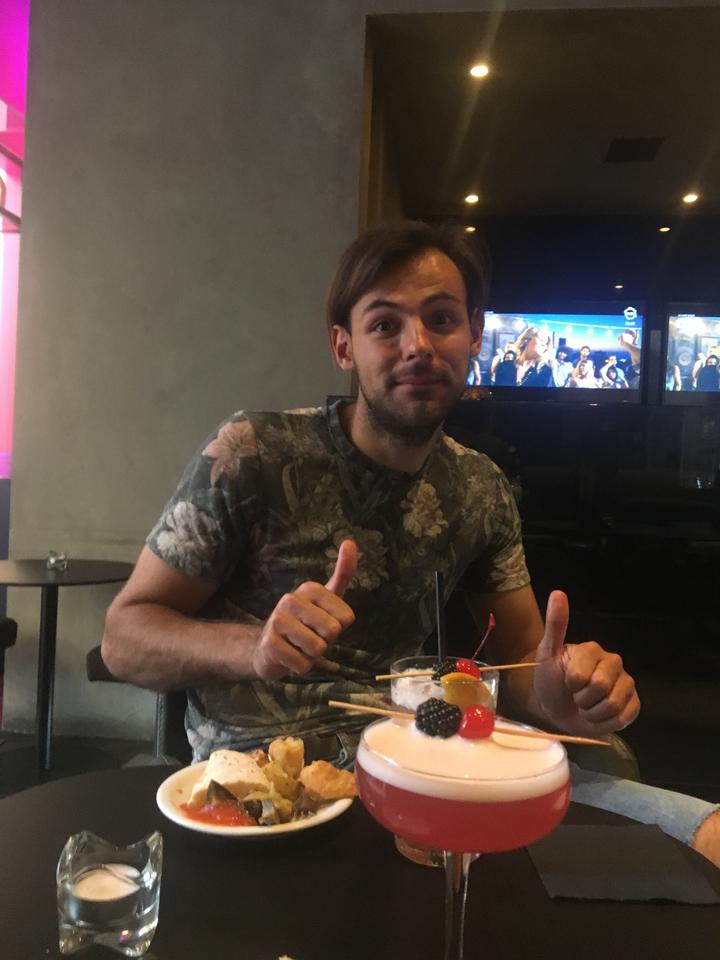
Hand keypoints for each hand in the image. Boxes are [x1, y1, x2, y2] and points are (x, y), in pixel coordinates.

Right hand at [251, 540, 356, 679]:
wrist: (268, 648)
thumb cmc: (306, 624)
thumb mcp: (327, 600)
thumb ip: (342, 573)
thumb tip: (350, 541)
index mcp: (310, 589)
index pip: (346, 617)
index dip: (339, 627)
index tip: (324, 623)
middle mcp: (291, 599)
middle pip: (333, 632)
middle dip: (326, 642)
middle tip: (310, 637)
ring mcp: (277, 620)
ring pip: (318, 648)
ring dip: (312, 655)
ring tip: (299, 646)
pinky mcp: (270, 644)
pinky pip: (303, 664)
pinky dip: (301, 666)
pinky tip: (289, 657)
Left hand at [532, 591, 639, 736]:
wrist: (555, 708)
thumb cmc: (551, 680)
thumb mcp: (546, 653)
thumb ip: (555, 625)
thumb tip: (558, 592)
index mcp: (594, 650)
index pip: (584, 673)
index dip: (572, 683)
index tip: (565, 681)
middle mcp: (614, 663)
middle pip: (601, 688)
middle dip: (582, 699)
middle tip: (575, 696)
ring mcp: (626, 684)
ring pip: (612, 706)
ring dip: (591, 713)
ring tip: (584, 706)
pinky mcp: (633, 704)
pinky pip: (623, 719)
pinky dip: (604, 723)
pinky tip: (597, 716)